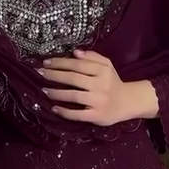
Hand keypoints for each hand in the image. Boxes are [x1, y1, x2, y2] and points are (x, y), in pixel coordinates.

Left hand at [40, 52, 158, 126]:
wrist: (128, 102)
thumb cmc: (112, 82)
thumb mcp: (106, 66)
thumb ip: (92, 57)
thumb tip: (74, 52)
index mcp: (102, 71)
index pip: (78, 65)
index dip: (61, 62)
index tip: (46, 62)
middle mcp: (100, 85)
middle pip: (73, 78)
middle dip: (54, 75)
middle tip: (40, 73)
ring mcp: (98, 101)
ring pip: (73, 96)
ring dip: (57, 93)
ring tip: (44, 90)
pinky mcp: (96, 116)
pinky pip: (77, 114)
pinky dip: (64, 112)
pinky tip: (54, 108)